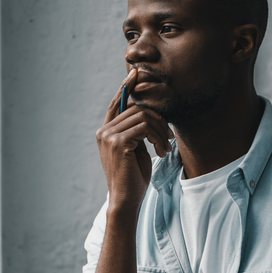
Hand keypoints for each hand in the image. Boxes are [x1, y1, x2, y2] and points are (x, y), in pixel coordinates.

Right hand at [96, 69, 173, 211]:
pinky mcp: (119, 143)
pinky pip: (144, 127)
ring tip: (165, 147)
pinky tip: (161, 151)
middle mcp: (104, 132)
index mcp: (105, 132)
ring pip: (142, 116)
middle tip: (168, 137)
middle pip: (136, 109)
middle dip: (158, 120)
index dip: (126, 87)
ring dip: (160, 131)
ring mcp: (109, 136)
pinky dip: (158, 137)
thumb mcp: (135, 149)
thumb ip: (136, 131)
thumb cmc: (133, 177)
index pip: (116, 103)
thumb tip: (146, 112)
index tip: (136, 73)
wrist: (127, 199)